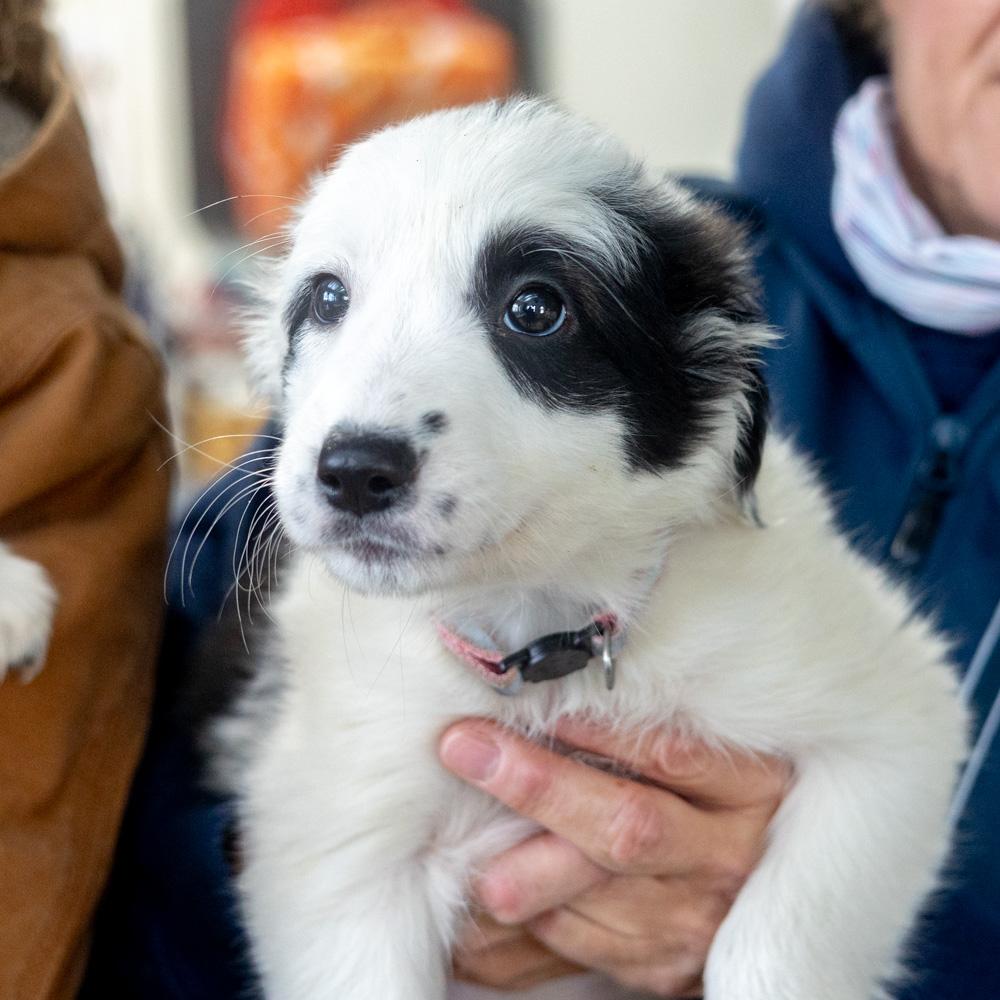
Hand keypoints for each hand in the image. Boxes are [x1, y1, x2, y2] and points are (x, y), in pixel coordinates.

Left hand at [440, 717, 789, 995]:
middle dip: (538, 788)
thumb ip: (644, 732)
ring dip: (509, 867)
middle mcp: (724, 859)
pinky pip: (569, 950)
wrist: (756, 893)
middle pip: (626, 828)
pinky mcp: (658, 970)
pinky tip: (467, 903)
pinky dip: (511, 929)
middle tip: (466, 751)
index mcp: (749, 789)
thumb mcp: (712, 753)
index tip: (529, 697)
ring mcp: (691, 923)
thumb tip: (545, 693)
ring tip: (446, 831)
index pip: (671, 755)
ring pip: (585, 900)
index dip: (599, 729)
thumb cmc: (719, 800)